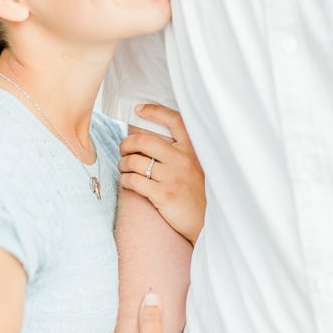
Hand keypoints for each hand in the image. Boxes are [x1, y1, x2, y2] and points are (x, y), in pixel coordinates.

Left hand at [119, 105, 205, 243]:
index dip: (154, 111)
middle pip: (143, 140)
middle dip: (126, 143)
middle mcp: (183, 160)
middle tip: (124, 149)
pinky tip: (127, 182)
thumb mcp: (199, 167)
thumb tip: (153, 139)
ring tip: (125, 169)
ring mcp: (172, 177)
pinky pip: (133, 181)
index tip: (139, 110)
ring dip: (123, 163)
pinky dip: (125, 180)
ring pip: (134, 161)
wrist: (209, 223)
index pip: (174, 120)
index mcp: (193, 150)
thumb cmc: (201, 194)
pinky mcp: (163, 194)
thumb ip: (183, 153)